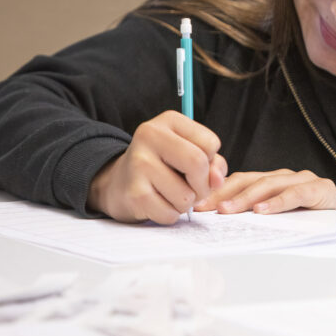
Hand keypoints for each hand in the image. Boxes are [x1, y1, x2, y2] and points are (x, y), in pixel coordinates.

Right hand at [87, 110, 226, 223]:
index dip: (211, 162)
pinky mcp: (134, 193)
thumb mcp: (190, 153)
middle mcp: (150, 136)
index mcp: (169, 120)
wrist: (119, 182)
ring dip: (186, 203)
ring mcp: (139, 164)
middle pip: (197, 164)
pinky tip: (159, 203)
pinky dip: (171, 214)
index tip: (197, 167)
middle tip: (194, 189)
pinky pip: (170, 213)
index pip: (210, 143)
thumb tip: (217, 180)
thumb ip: (213, 163)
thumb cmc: (164, 166)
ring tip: (172, 194)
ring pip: (186, 195)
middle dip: (203, 185)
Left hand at [194, 168, 335, 213]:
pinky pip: (296, 194)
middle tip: (206, 208)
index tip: (198, 205)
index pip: (240, 181)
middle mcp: (285, 176)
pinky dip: (278, 202)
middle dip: (224, 194)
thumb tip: (219, 223)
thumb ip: (253, 216)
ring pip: (269, 184)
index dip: (218, 191)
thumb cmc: (308, 224)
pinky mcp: (321, 188)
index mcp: (272, 181)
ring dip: (245, 198)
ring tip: (228, 210)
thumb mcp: (275, 220)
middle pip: (250, 180)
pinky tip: (262, 211)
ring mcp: (303, 180)